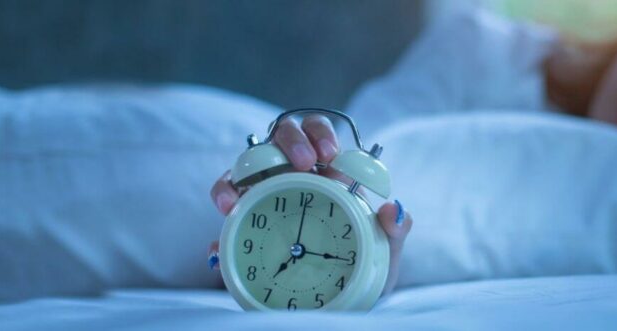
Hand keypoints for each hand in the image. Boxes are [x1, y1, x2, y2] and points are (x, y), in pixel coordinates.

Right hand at [208, 114, 413, 295]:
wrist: (336, 297)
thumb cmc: (360, 263)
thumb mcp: (383, 251)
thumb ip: (395, 231)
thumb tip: (393, 209)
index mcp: (327, 170)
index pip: (318, 133)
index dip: (320, 134)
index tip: (329, 154)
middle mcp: (294, 171)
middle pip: (283, 135)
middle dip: (291, 141)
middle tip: (304, 163)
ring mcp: (266, 188)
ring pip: (247, 162)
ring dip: (242, 170)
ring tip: (241, 194)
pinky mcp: (242, 212)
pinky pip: (226, 199)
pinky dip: (222, 202)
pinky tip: (224, 221)